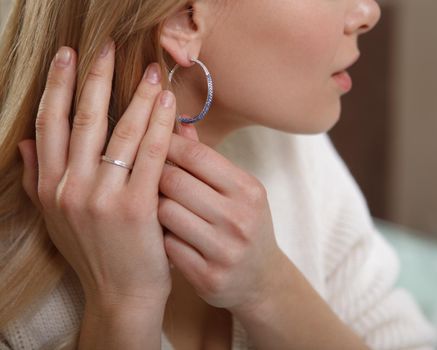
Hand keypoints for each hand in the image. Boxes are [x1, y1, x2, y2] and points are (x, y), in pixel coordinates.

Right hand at [17, 42, 175, 305]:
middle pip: (83, 118)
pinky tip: (169, 105)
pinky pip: (151, 155)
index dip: (59, 85)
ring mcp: (101, 197)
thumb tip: (26, 142)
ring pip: (121, 131)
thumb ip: (39, 177)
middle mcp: (69, 187)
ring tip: (151, 72)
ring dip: (138, 96)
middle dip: (97, 77)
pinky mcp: (135, 206)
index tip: (69, 56)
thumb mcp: (56, 218)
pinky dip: (161, 126)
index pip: (50, 123)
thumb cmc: (94, 253)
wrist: (120, 294)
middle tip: (108, 46)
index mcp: (48, 186)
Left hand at [158, 122, 285, 312]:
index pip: (197, 155)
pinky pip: (166, 245)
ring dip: (154, 207)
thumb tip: (180, 123)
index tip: (149, 139)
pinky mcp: (208, 277)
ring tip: (156, 206)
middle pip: (175, 181)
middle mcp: (239, 218)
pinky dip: (159, 236)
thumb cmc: (244, 225)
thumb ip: (208, 160)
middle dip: (154, 175)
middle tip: (147, 176)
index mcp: (249, 190)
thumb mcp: (238, 190)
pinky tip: (163, 236)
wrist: (261, 279)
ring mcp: (225, 250)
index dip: (166, 143)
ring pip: (165, 212)